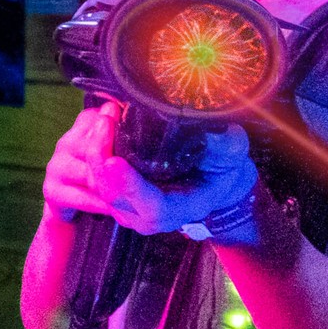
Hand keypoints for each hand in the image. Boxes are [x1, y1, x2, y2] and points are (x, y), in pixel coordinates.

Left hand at [40, 102, 259, 237]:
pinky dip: (95, 150)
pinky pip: (96, 177)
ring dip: (95, 149)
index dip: (131, 185)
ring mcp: (131, 207)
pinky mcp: (119, 194)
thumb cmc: (225, 163)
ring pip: (99, 185)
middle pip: (114, 194)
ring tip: (104, 113)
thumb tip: (209, 131)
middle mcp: (151, 215)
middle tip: (106, 119)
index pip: (151, 205)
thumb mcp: (233, 150)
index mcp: (181, 208)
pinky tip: (102, 121)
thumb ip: (224, 144)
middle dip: (102, 157)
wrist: (214, 175)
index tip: (114, 160)